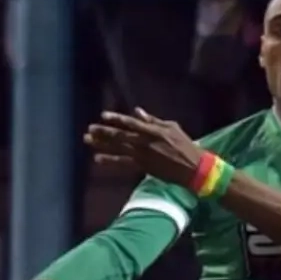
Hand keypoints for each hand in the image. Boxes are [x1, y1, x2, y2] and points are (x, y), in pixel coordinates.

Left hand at [85, 108, 202, 186]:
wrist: (193, 167)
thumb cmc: (185, 145)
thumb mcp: (172, 127)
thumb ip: (153, 120)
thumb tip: (138, 111)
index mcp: (152, 131)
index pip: (130, 122)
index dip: (116, 119)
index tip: (103, 115)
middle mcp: (144, 142)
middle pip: (120, 136)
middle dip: (103, 132)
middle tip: (89, 129)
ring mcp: (142, 155)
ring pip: (118, 148)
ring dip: (101, 144)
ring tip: (87, 140)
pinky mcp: (142, 166)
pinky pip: (123, 163)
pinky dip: (110, 161)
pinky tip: (98, 158)